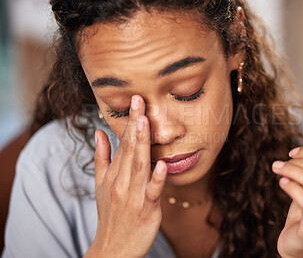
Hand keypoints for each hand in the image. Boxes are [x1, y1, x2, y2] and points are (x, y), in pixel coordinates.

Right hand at [85, 95, 167, 257]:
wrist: (112, 249)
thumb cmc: (109, 214)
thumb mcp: (100, 185)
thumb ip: (102, 157)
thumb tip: (99, 132)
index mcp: (113, 174)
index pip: (122, 143)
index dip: (129, 121)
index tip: (135, 100)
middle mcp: (121, 182)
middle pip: (129, 149)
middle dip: (135, 124)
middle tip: (139, 101)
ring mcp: (133, 196)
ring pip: (138, 166)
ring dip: (141, 144)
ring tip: (144, 122)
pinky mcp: (146, 210)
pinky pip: (152, 192)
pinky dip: (157, 178)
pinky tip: (162, 164)